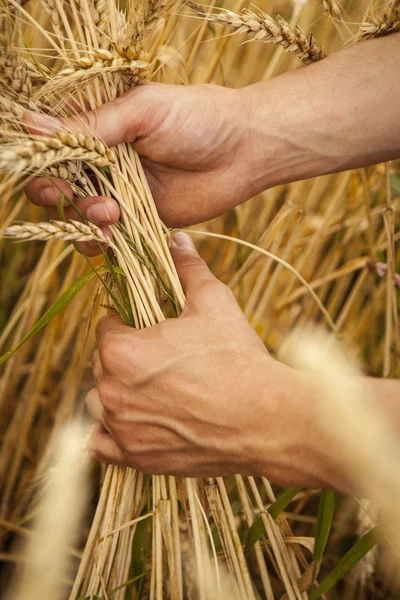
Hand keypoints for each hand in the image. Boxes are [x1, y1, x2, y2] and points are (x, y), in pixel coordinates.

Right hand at [24, 83, 252, 255]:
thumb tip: (33, 126)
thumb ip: (93, 125)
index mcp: (98, 127)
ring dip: (82, 218)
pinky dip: (100, 241)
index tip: (52, 170)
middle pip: (56, 184)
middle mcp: (103, 161)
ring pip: (78, 214)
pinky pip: (107, 237)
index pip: (52, 147)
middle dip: (57, 194)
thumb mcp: (143, 111)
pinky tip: (111, 238)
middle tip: (76, 194)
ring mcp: (120, 192)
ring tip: (111, 213)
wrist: (244, 151)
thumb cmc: (198, 118)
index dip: (43, 162)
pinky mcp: (139, 220)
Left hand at [85, 232, 339, 487]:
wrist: (267, 419)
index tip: (149, 326)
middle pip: (102, 364)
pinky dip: (112, 433)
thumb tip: (176, 238)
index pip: (105, 327)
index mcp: (121, 350)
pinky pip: (101, 444)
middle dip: (124, 355)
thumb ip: (188, 268)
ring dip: (118, 392)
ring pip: (100, 402)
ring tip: (152, 388)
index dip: (127, 322)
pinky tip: (137, 421)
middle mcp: (110, 391)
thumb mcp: (214, 303)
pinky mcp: (135, 458)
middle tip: (158, 356)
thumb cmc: (237, 359)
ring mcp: (121, 429)